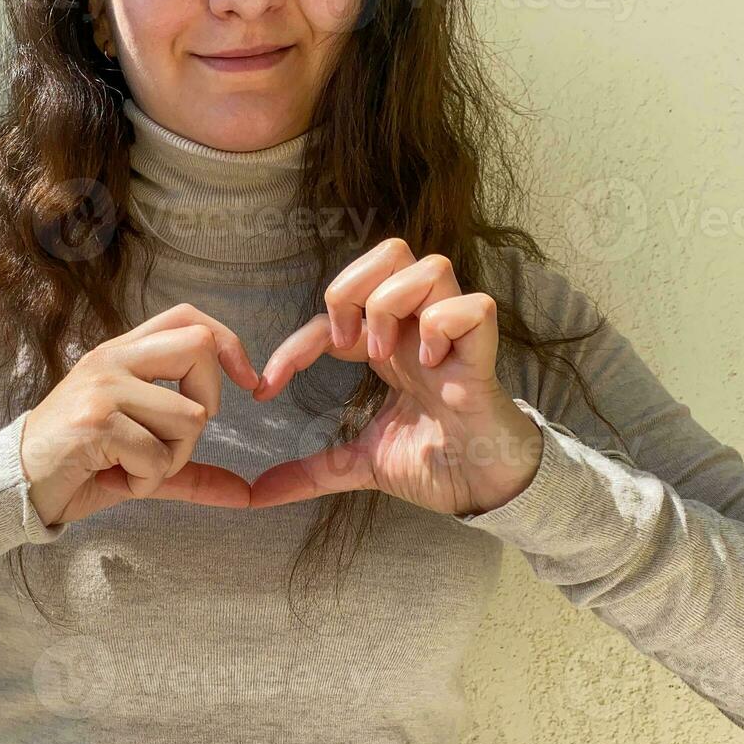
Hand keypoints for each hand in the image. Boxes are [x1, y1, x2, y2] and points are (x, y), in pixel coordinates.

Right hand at [20, 303, 261, 525]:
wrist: (14, 485)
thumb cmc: (78, 466)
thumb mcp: (138, 458)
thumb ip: (190, 468)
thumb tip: (246, 494)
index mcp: (121, 353)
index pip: (188, 318)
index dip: (228, 342)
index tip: (248, 384)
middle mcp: (112, 360)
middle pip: (200, 348)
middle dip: (208, 406)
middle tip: (175, 440)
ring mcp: (102, 388)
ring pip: (190, 417)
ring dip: (173, 459)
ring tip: (133, 468)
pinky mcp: (95, 423)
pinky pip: (159, 456)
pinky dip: (146, 483)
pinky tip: (116, 480)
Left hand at [247, 238, 544, 514]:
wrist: (485, 490)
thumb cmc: (435, 463)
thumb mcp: (359, 464)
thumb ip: (311, 472)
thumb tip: (258, 492)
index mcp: (388, 345)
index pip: (333, 312)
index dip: (293, 344)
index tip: (264, 390)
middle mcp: (418, 330)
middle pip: (390, 252)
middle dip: (352, 287)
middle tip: (343, 345)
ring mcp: (453, 339)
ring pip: (430, 265)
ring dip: (392, 305)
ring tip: (383, 356)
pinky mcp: (483, 357)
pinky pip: (473, 307)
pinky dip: (444, 327)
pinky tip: (431, 366)